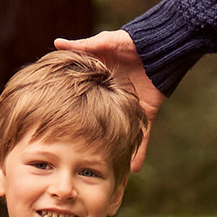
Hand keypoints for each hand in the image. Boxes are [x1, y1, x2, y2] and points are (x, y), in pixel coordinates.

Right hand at [53, 30, 162, 171]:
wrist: (160, 46)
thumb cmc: (131, 42)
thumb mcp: (104, 43)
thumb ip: (82, 46)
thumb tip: (56, 43)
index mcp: (99, 82)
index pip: (82, 102)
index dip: (72, 116)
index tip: (59, 134)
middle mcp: (111, 99)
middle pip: (98, 124)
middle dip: (90, 141)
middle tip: (77, 162)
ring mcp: (128, 108)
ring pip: (118, 134)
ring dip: (113, 151)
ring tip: (105, 174)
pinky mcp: (145, 112)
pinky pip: (142, 135)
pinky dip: (139, 151)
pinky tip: (134, 170)